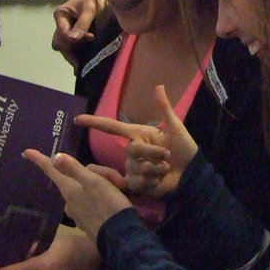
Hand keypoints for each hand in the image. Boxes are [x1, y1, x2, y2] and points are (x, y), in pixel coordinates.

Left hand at [24, 149, 133, 240]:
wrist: (121, 236)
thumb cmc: (108, 205)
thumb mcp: (93, 182)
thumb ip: (74, 169)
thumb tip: (55, 156)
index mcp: (69, 189)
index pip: (51, 170)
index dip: (39, 159)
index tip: (25, 152)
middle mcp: (70, 201)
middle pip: (78, 177)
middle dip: (100, 173)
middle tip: (119, 181)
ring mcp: (79, 212)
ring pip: (88, 187)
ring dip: (105, 184)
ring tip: (123, 190)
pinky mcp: (89, 220)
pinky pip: (93, 201)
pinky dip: (105, 197)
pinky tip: (117, 200)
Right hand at [52, 0, 105, 66]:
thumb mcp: (90, 9)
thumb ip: (82, 23)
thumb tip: (73, 39)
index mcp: (61, 15)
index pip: (61, 33)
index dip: (72, 39)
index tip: (89, 37)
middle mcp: (62, 24)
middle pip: (60, 43)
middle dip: (69, 53)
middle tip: (80, 63)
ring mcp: (68, 30)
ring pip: (65, 47)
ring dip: (73, 55)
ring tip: (83, 65)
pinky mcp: (76, 34)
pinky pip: (73, 46)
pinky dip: (77, 54)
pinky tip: (83, 62)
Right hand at [76, 85, 198, 197]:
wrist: (191, 172)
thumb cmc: (183, 148)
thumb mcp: (176, 127)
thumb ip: (165, 108)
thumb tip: (158, 86)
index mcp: (139, 134)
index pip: (113, 127)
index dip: (95, 122)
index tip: (78, 119)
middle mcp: (132, 151)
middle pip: (132, 150)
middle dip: (153, 153)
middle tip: (167, 155)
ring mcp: (132, 168)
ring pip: (136, 167)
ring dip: (156, 168)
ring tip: (166, 168)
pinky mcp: (136, 184)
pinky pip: (137, 182)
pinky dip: (152, 180)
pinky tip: (161, 179)